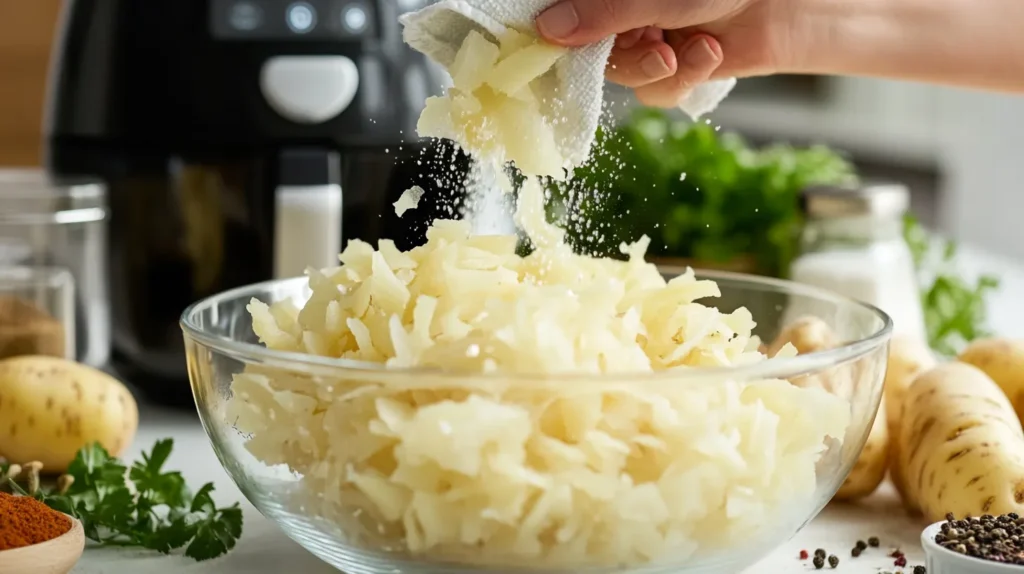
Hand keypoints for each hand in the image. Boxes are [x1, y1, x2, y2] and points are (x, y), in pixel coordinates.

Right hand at [535, 0, 803, 106]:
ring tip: (694, 48)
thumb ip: (602, 12)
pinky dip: (684, 79)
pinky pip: (658, 91)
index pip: (567, 16)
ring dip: (663, 71)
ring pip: (627, 78)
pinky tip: (710, 53)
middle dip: (630, 59)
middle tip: (657, 49)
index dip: (557, 37)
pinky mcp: (675, 64)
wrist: (791, 5)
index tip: (554, 51)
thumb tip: (546, 28)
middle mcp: (624, 13)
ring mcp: (649, 37)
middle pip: (591, 55)